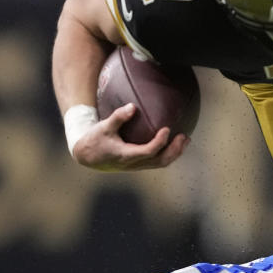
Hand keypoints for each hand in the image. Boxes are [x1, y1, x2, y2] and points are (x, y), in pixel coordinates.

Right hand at [72, 104, 187, 170]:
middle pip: (160, 161)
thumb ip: (118, 117)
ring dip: (175, 153)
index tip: (167, 128)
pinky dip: (168, 154)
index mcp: (125, 155)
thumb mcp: (103, 127)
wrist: (87, 156)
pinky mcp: (137, 165)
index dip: (160, 142)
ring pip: (160, 164)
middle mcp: (133, 163)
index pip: (148, 151)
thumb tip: (132, 106)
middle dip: (174, 150)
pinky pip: (156, 162)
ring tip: (185, 140)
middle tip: (184, 136)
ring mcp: (136, 166)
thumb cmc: (95, 139)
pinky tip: (174, 143)